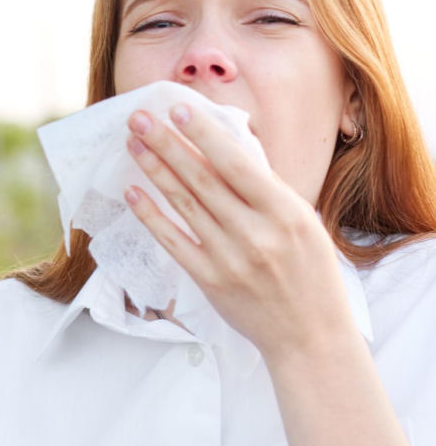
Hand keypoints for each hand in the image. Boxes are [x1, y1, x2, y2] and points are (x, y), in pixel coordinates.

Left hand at [123, 102, 355, 361]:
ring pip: (184, 205)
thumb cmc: (310, 273)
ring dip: (155, 171)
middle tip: (140, 117)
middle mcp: (257, 234)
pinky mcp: (210, 280)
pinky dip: (151, 215)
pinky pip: (173, 241)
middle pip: (202, 179)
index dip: (205, 135)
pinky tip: (133, 192)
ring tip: (133, 144)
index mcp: (286, 213)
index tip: (178, 109)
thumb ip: (265, 190)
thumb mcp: (303, 223)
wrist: (311, 336)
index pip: (237, 164)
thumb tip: (223, 148)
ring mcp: (230, 258)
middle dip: (168, 144)